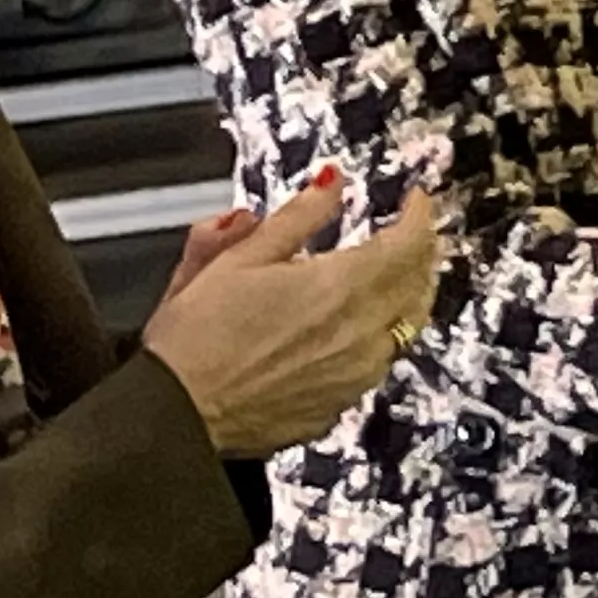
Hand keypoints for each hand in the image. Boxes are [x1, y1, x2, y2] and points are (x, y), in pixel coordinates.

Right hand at [144, 180, 446, 457]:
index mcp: (342, 288)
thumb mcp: (238, 260)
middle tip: (411, 233)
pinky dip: (381, 337)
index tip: (416, 200)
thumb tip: (331, 184)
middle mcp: (362, 332)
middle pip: (418, 285)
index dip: (419, 216)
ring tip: (395, 275)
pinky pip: (379, 363)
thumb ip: (295, 218)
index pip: (409, 243)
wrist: (176, 413)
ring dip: (408, 295)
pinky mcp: (340, 404)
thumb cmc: (196, 338)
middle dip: (421, 253)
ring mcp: (357, 374)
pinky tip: (360, 328)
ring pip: (406, 326)